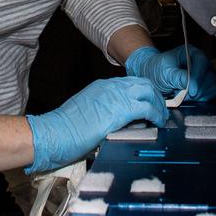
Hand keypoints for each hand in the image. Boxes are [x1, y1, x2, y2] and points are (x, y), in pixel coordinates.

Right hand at [26, 77, 166, 173]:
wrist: (55, 132)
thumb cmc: (66, 128)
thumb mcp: (89, 112)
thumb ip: (105, 111)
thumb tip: (120, 122)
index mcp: (102, 86)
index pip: (131, 83)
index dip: (144, 92)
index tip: (149, 103)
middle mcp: (111, 87)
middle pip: (143, 83)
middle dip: (155, 95)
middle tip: (160, 109)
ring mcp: (116, 96)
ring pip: (148, 92)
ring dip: (158, 104)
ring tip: (161, 116)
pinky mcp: (120, 110)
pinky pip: (147, 108)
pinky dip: (156, 114)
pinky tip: (157, 122)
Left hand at [125, 45, 215, 101]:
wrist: (152, 76)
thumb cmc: (157, 69)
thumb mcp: (165, 72)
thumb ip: (178, 77)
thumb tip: (190, 83)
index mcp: (191, 53)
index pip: (202, 63)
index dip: (198, 78)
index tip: (191, 90)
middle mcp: (200, 62)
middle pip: (209, 76)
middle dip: (198, 89)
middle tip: (184, 94)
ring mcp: (204, 73)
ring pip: (213, 85)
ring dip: (200, 94)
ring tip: (185, 95)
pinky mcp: (205, 84)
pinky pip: (213, 92)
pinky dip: (204, 97)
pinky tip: (192, 97)